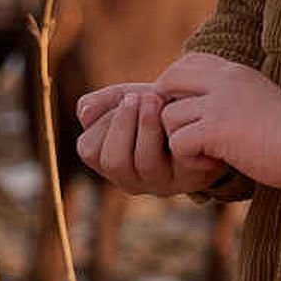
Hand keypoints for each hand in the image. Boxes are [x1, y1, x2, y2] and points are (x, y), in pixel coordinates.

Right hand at [74, 81, 225, 196]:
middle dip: (123, 124)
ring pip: (144, 162)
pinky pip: (177, 159)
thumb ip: (100, 102)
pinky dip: (173, 132)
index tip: (123, 99)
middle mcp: (132, 180)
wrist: (195, 108)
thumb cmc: (155, 106)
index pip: (90, 150)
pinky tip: (174, 113)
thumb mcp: (124, 100)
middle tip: (137, 97)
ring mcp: (161, 183)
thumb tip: (84, 113)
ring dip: (147, 124)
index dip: (103, 122)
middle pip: (113, 162)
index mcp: (110, 162)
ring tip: (155, 98)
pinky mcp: (189, 177)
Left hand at [153, 51, 280, 191]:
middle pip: (168, 80)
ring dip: (180, 139)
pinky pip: (178, 142)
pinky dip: (190, 158)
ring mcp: (218, 104)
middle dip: (166, 108)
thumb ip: (234, 93)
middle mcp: (223, 81)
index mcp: (235, 71)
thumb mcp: (260, 98)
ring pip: (169, 116)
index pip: (187, 62)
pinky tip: (214, 162)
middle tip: (185, 131)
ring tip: (206, 152)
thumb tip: (207, 104)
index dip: (177, 85)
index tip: (189, 110)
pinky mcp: (215, 130)